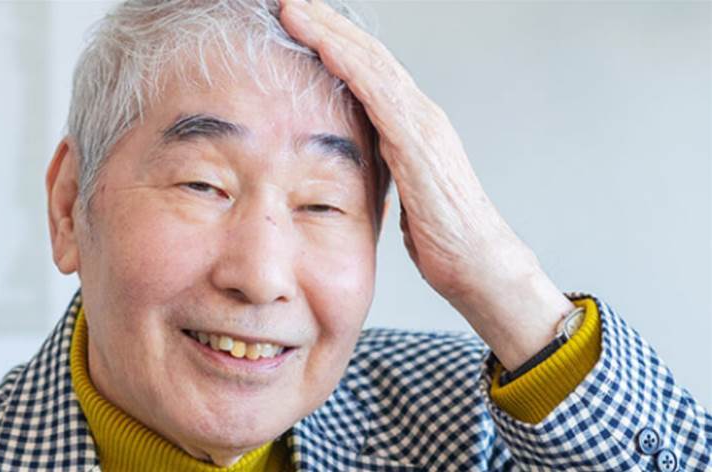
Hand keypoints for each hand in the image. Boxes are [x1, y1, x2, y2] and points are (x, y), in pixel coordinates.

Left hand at [279, 0, 575, 370]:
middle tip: (289, 0)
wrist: (480, 266)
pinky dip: (347, 63)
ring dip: (330, 31)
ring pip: (371, 62)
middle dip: (327, 23)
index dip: (333, 43)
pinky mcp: (419, 142)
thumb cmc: (442, 238)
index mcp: (412, 125)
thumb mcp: (401, 194)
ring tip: (293, 7)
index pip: (367, 71)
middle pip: (367, 54)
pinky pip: (378, 92)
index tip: (297, 23)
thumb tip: (357, 163)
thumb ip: (383, 168)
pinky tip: (320, 44)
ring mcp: (423, 123)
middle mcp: (420, 114)